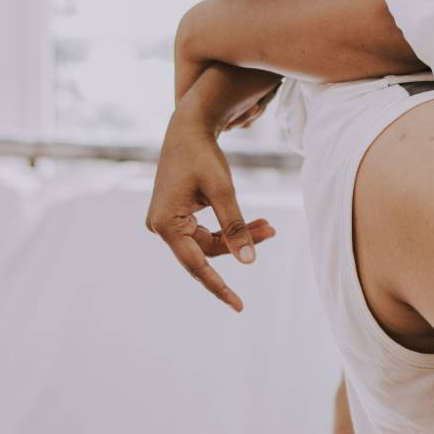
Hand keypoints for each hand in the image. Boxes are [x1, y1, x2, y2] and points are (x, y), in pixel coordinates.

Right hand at [146, 96, 276, 312]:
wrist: (187, 128)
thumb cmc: (202, 155)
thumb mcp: (222, 190)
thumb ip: (235, 226)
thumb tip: (249, 262)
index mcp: (165, 223)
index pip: (197, 264)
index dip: (219, 286)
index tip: (238, 305)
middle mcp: (161, 227)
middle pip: (207, 251)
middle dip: (240, 244)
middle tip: (271, 231)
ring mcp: (168, 222)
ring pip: (209, 242)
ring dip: (238, 235)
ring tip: (268, 226)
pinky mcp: (177, 216)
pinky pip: (207, 231)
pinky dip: (230, 228)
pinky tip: (256, 223)